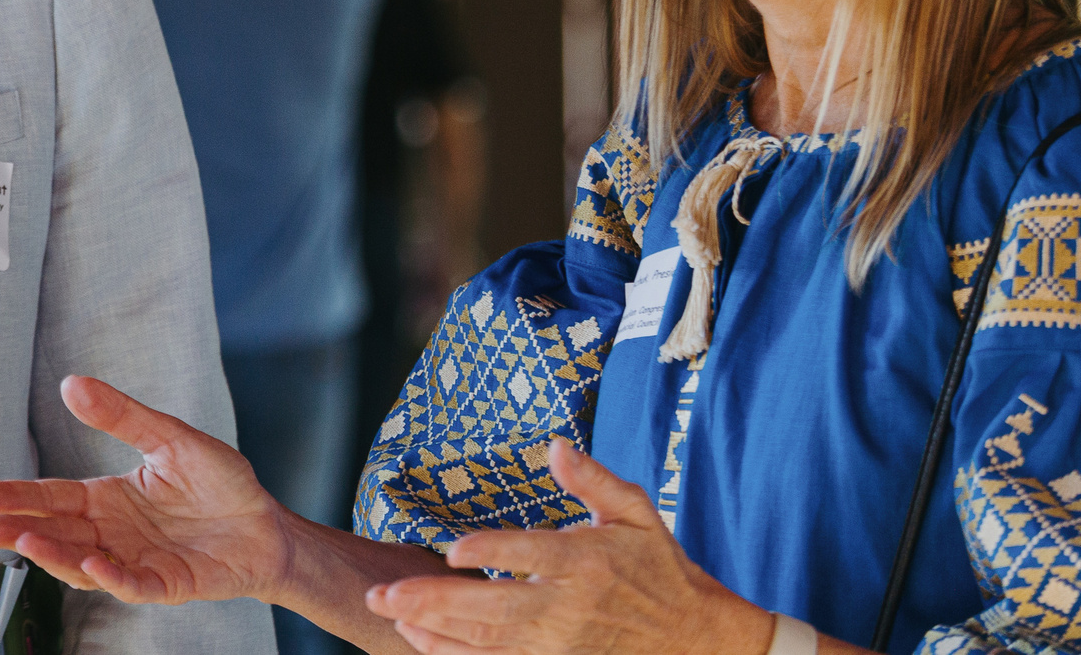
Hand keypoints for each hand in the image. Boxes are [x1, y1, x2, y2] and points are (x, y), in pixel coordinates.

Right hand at [0, 375, 286, 604]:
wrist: (267, 525)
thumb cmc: (220, 482)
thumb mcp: (170, 437)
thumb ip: (122, 416)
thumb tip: (71, 383)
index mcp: (108, 498)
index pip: (54, 497)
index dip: (19, 497)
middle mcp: (113, 534)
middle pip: (57, 533)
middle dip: (18, 530)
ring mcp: (135, 562)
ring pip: (83, 564)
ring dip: (53, 555)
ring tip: (23, 542)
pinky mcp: (165, 585)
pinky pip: (132, 586)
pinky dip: (111, 579)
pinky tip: (93, 564)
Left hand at [365, 440, 773, 654]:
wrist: (697, 638)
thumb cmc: (659, 566)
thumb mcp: (637, 512)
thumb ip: (594, 479)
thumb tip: (555, 445)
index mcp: (586, 562)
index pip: (531, 555)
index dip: (491, 551)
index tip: (451, 550)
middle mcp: (568, 607)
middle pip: (495, 606)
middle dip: (435, 599)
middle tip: (383, 593)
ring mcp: (561, 644)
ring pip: (489, 640)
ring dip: (436, 630)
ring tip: (391, 613)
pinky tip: (421, 641)